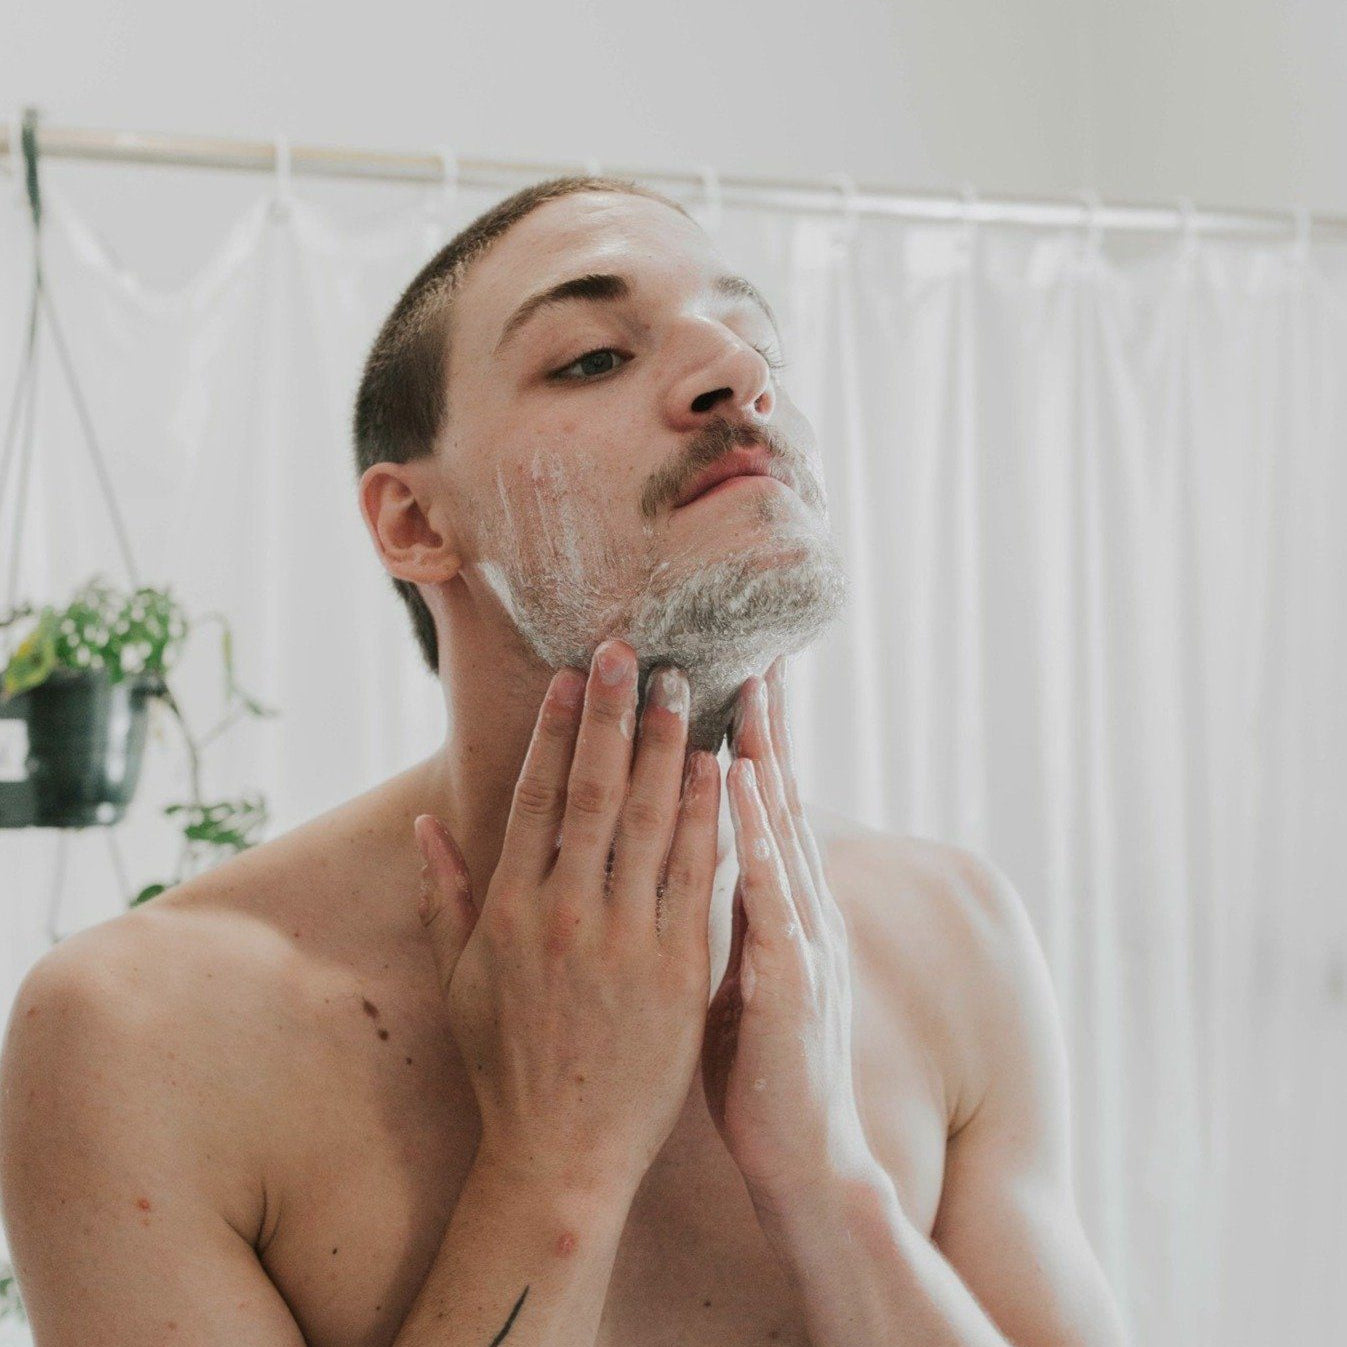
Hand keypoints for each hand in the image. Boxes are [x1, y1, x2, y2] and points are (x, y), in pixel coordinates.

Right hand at [413, 639, 720, 1202]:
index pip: (537, 796)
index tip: (572, 677)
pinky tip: (720, 768)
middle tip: (633, 651)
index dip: (557, 730)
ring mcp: (627, 937)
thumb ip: (442, 895)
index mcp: (510, 908)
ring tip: (684, 688)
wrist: (562, 1152)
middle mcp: (567, 911)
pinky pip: (698, 873)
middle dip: (615, 715)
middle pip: (596, 791)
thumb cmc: (507, 1064)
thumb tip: (425, 822)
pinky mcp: (681, 966)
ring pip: (651, 820)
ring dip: (667, 747)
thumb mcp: (458, 980)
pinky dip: (708, 816)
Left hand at [701, 656, 874, 1211]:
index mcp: (780, 911)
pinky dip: (755, 831)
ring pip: (779, 831)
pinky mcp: (791, 979)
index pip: (762, 813)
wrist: (805, 1159)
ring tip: (746, 692)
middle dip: (765, 729)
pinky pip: (769, 892)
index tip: (735, 686)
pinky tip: (736, 783)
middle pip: (777, 804)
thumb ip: (725, 915)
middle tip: (751, 659)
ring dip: (762, 758)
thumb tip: (697, 863)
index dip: (753, 747)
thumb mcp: (738, 976)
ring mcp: (801, 941)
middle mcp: (799, 912)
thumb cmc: (761, 1068)